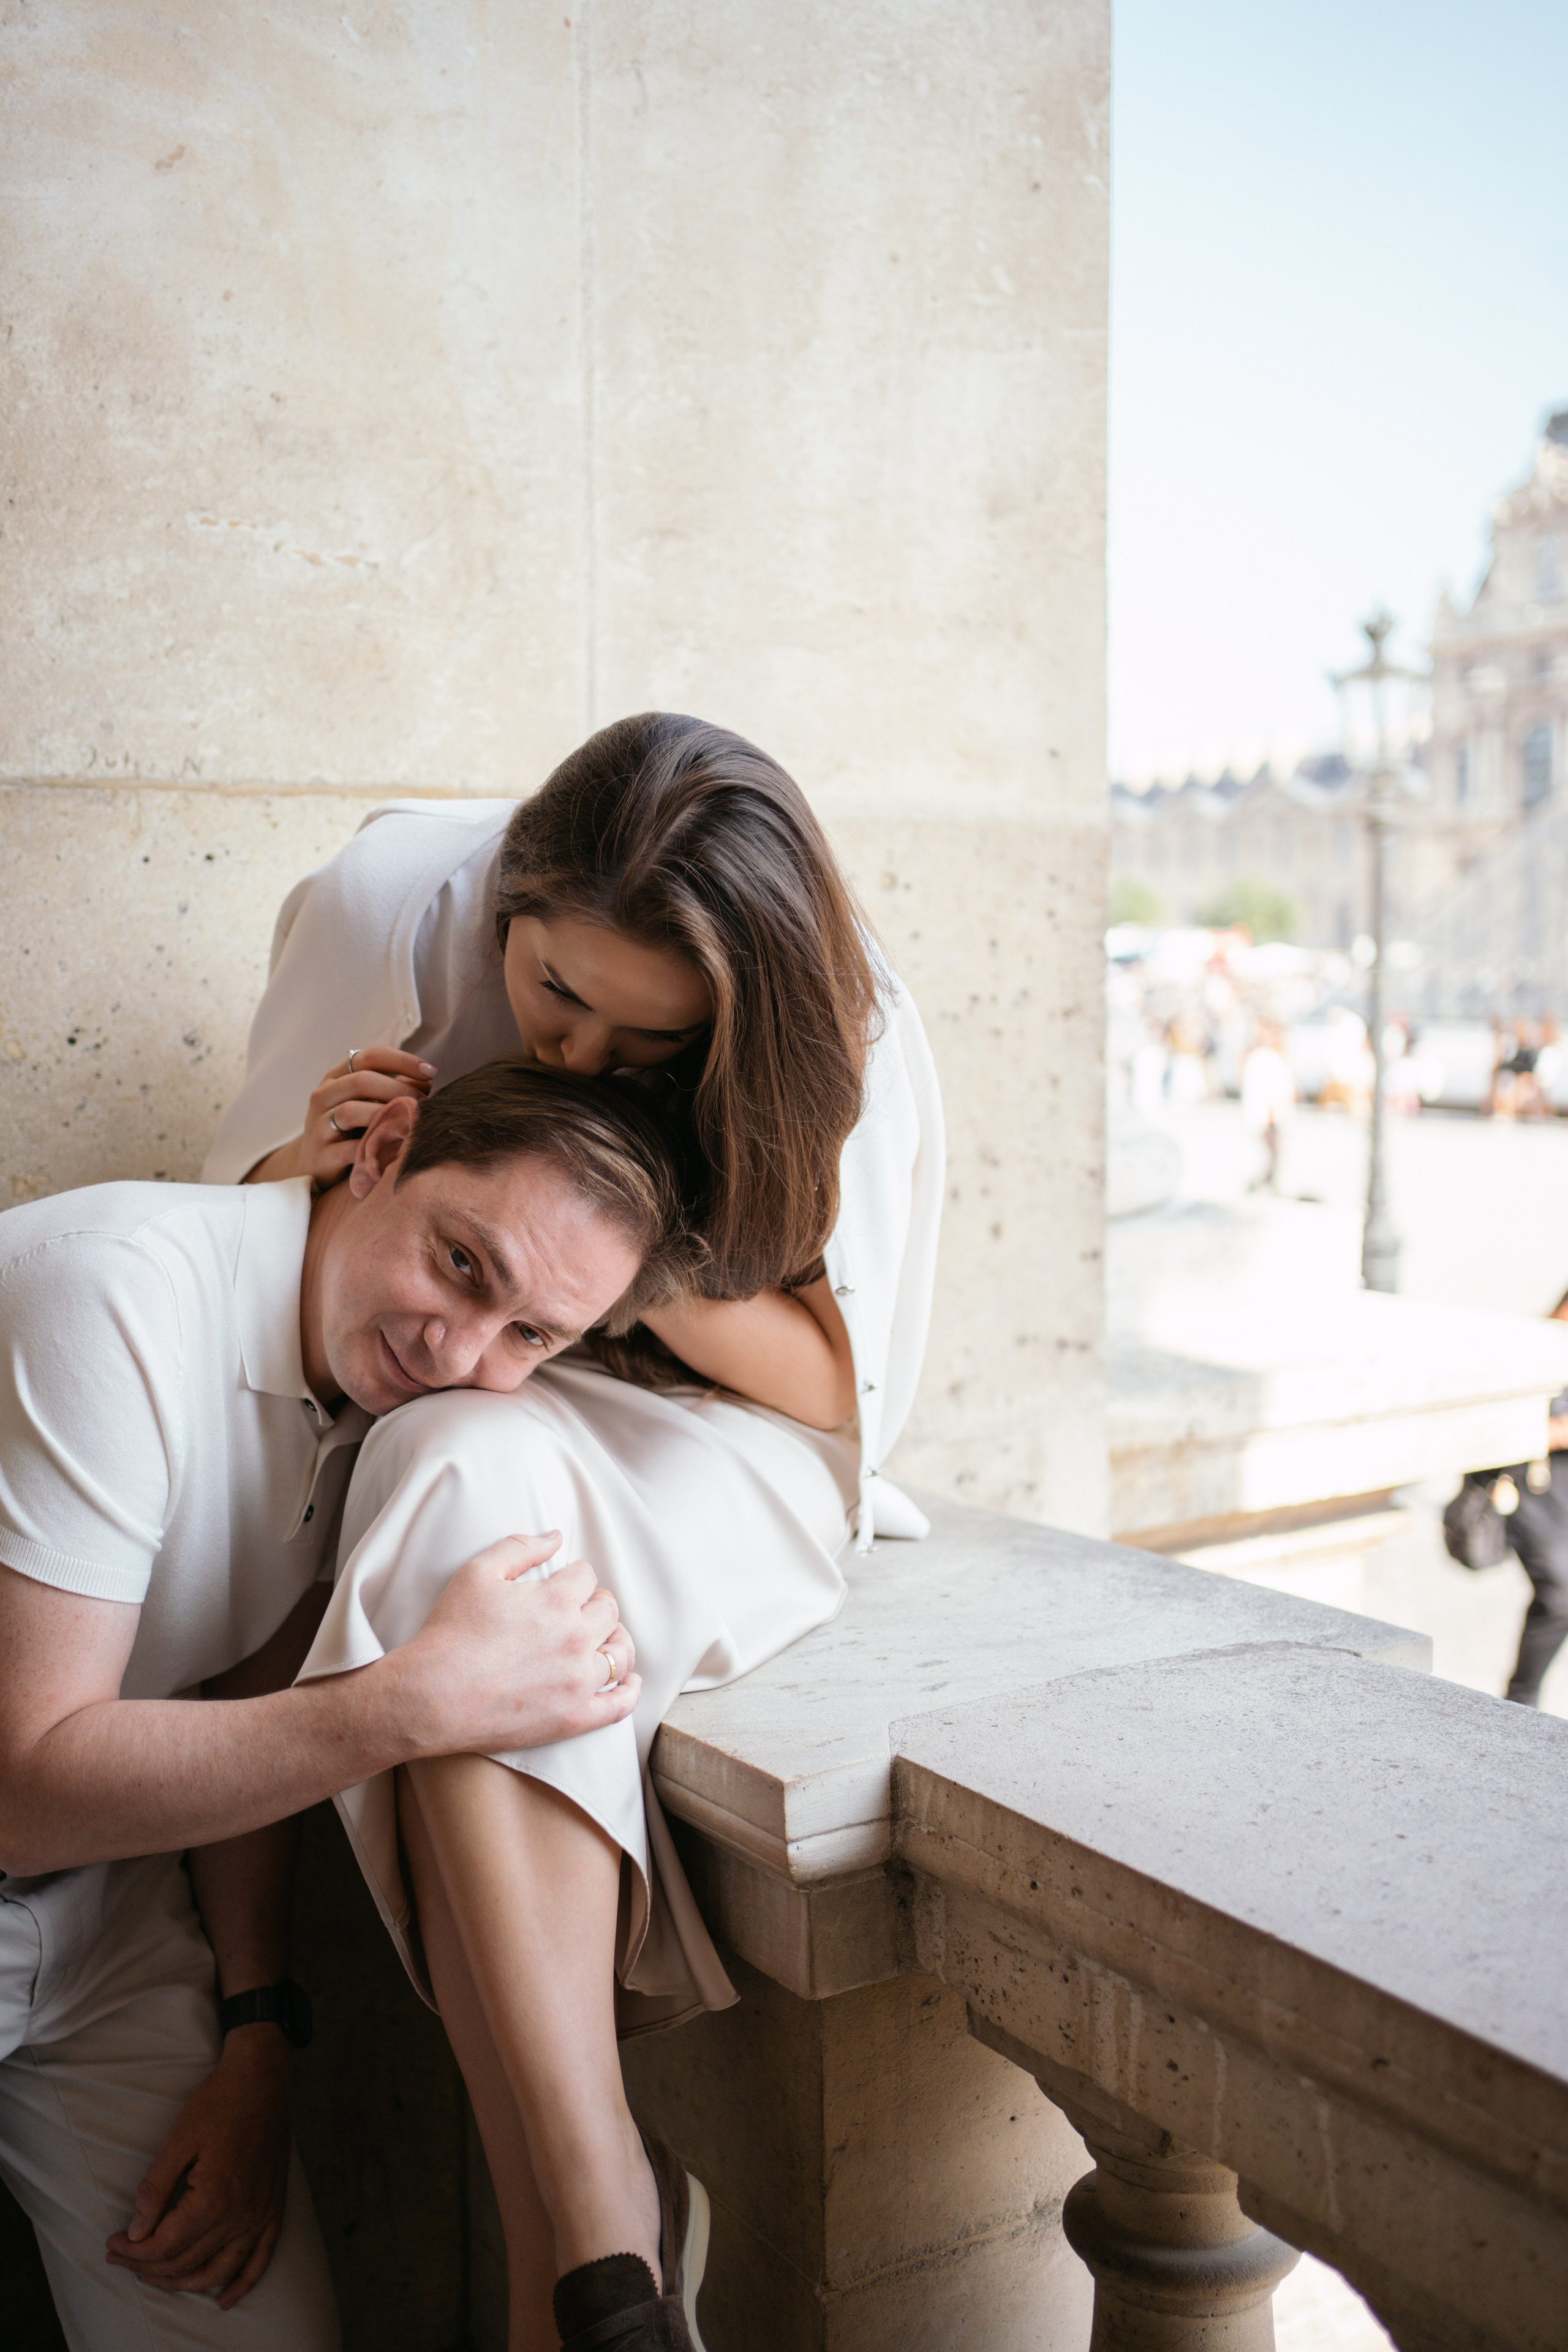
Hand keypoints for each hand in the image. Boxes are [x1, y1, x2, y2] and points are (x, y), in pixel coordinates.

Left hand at [105, 2027, 291, 2307]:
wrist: (263, 2077)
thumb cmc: (219, 2102)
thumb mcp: (178, 2139)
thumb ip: (156, 2189)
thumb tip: (136, 2232)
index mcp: (214, 2198)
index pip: (164, 2245)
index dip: (132, 2251)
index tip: (112, 2243)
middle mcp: (240, 2215)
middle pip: (186, 2262)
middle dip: (147, 2267)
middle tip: (122, 2256)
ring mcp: (260, 2215)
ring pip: (218, 2271)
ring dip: (183, 2282)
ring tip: (154, 2276)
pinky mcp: (274, 2210)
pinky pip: (259, 2261)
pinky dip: (241, 2285)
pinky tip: (223, 2299)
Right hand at [294, 1048, 435, 1187]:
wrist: (314, 1164)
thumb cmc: (350, 1128)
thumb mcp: (367, 1102)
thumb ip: (393, 1088)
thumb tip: (426, 1080)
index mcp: (337, 1076)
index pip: (370, 1057)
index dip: (403, 1061)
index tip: (431, 1072)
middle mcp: (324, 1095)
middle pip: (362, 1081)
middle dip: (399, 1090)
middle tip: (424, 1102)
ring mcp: (318, 1124)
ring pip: (351, 1111)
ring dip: (386, 1115)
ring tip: (410, 1122)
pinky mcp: (321, 1154)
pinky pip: (348, 1149)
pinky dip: (373, 1147)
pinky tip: (395, 1149)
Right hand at [398, 1534, 640, 1755]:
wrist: (430, 1697)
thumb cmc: (449, 1632)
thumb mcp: (478, 1573)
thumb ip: (520, 1547)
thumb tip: (557, 1536)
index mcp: (557, 1600)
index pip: (587, 1576)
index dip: (574, 1577)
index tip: (562, 1586)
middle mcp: (576, 1638)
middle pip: (609, 1611)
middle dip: (595, 1605)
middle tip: (578, 1612)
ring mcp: (578, 1682)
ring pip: (621, 1652)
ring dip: (615, 1641)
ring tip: (603, 1641)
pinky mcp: (574, 1718)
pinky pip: (620, 1704)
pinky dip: (629, 1689)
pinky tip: (628, 1681)